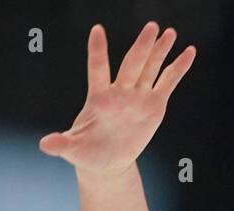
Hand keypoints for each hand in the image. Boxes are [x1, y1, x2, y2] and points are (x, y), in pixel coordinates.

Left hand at [39, 21, 195, 174]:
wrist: (106, 161)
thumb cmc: (87, 153)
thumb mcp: (73, 150)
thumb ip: (61, 144)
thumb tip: (44, 145)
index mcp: (99, 98)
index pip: (97, 70)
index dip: (98, 52)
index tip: (97, 31)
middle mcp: (120, 92)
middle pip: (131, 64)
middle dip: (142, 47)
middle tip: (151, 27)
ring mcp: (138, 96)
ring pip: (150, 68)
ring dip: (159, 50)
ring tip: (169, 32)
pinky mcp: (154, 104)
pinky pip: (168, 82)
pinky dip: (178, 68)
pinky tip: (189, 52)